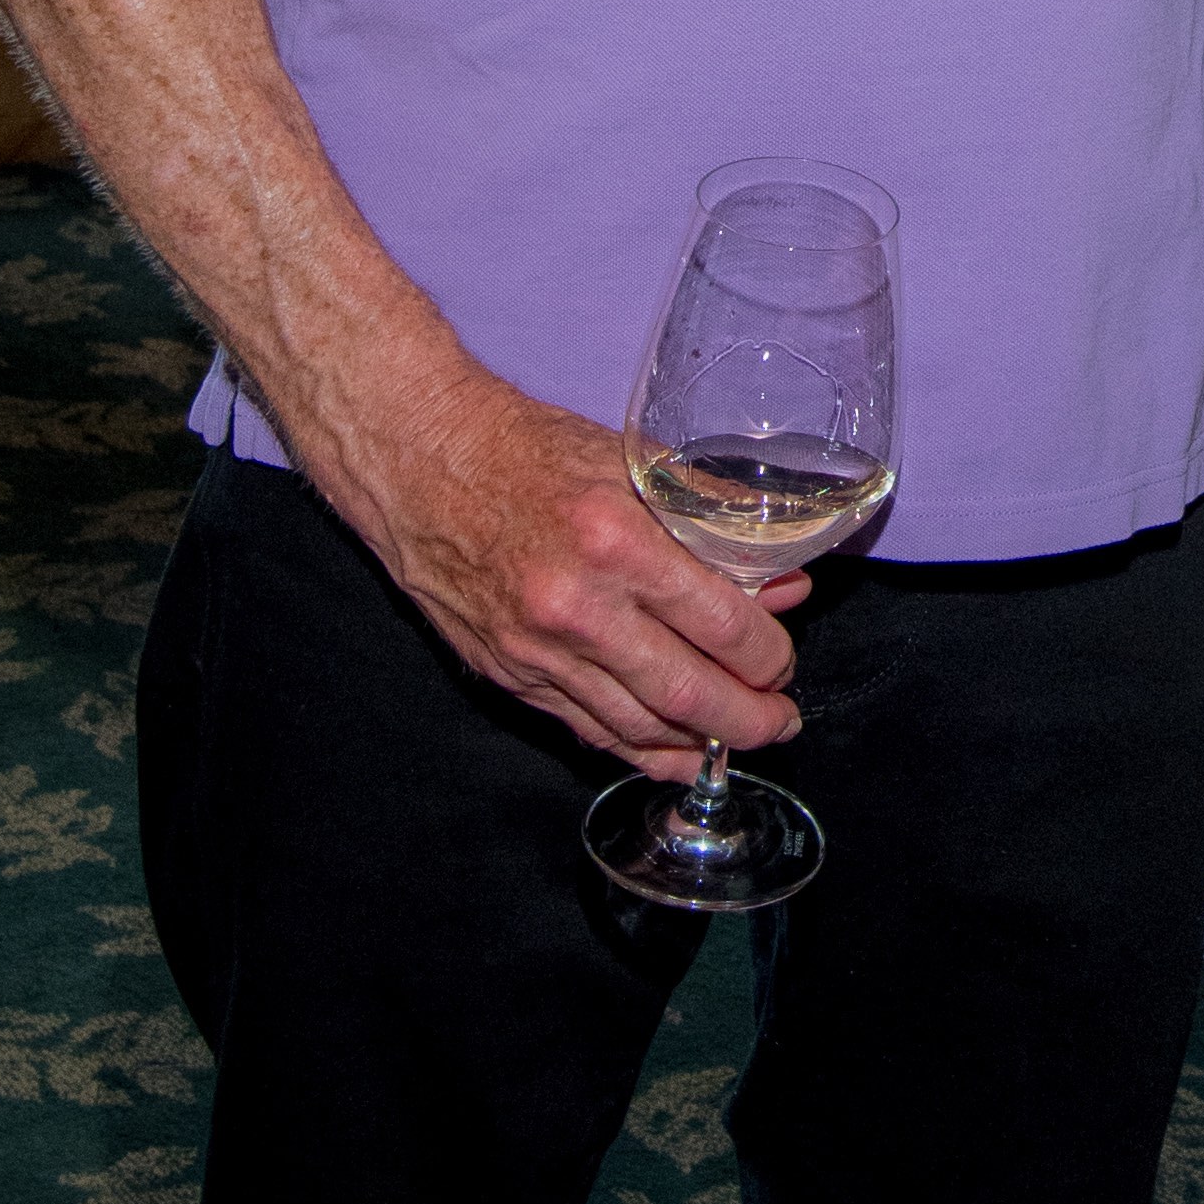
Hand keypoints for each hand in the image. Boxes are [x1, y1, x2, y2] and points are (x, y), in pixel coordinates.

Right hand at [336, 361, 806, 772]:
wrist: (421, 463)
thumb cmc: (529, 451)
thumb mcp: (634, 465)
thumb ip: (713, 524)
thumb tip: (782, 581)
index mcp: (619, 542)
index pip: (723, 626)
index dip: (768, 657)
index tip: (782, 661)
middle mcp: (579, 608)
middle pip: (688, 694)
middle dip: (749, 719)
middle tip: (779, 721)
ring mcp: (539, 651)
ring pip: (638, 727)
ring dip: (698, 744)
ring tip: (738, 740)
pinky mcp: (510, 675)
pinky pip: (587, 730)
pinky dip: (638, 748)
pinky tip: (672, 752)